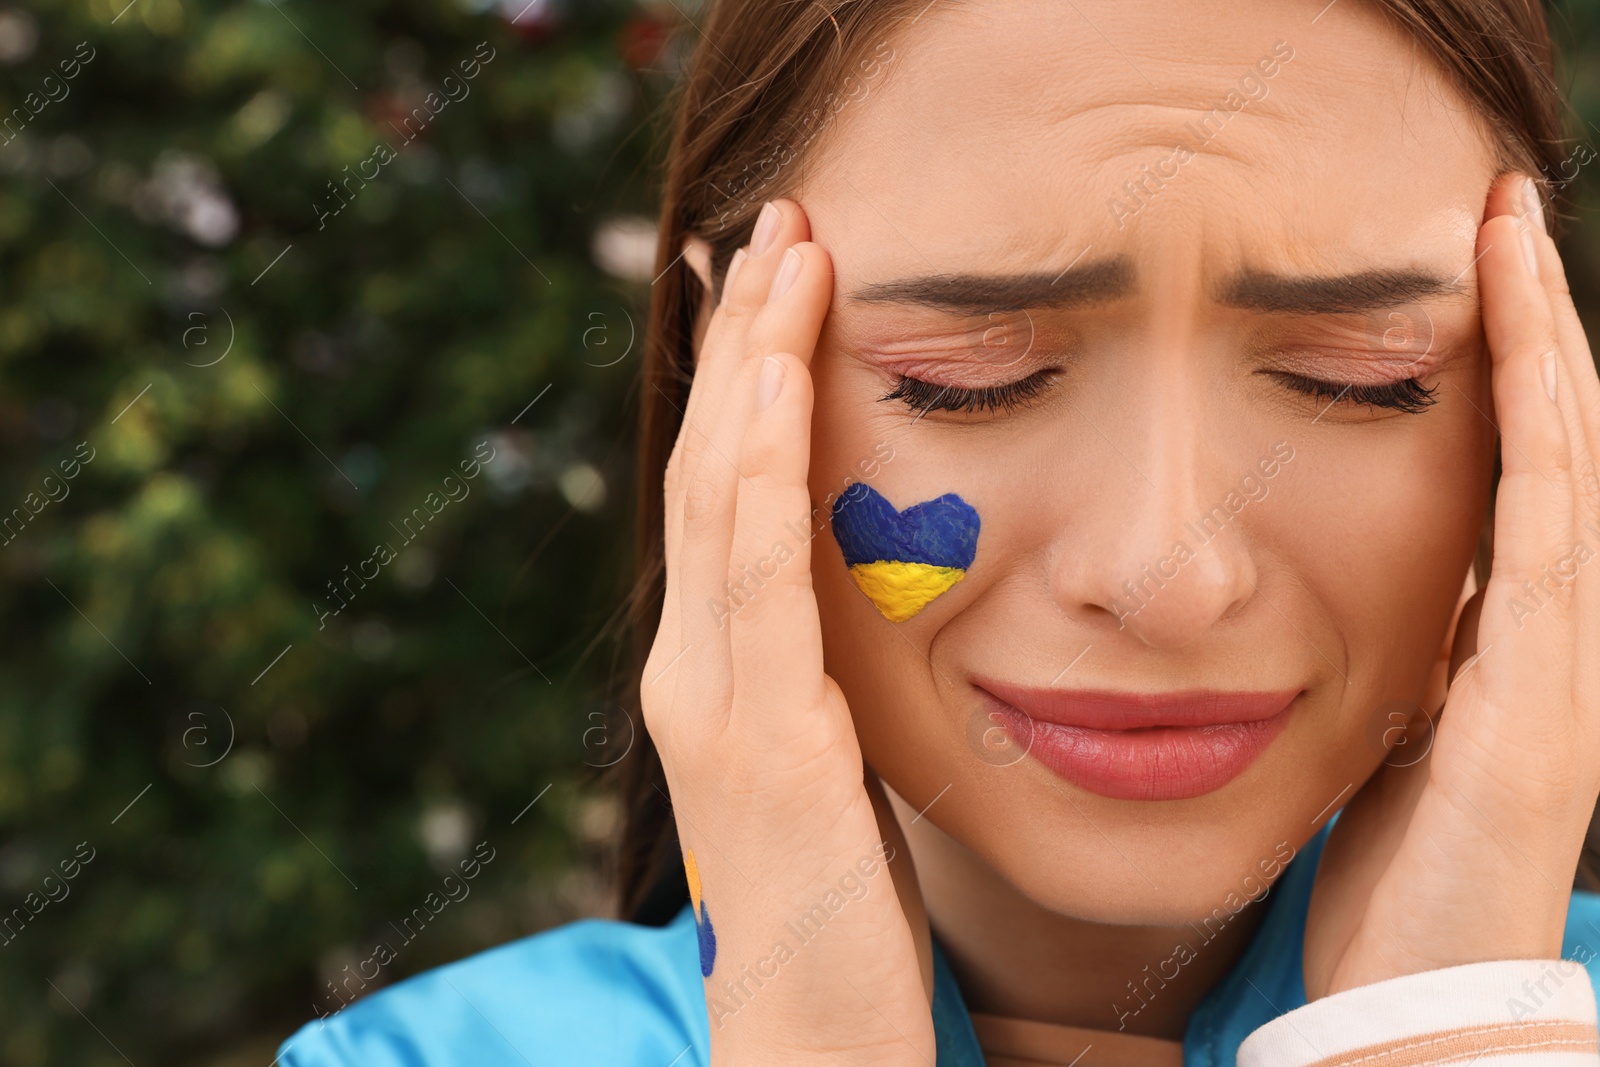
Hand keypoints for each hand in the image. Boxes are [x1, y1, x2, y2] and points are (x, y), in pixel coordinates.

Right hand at [640, 198, 934, 1064]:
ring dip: (751, 366)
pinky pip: (760, 574)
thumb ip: (827, 683)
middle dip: (743, 340)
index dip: (740, 384)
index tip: (775, 285)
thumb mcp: (834, 771)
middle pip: (709, 469)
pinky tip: (777, 383)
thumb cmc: (842, 918)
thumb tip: (866, 613)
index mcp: (719, 672)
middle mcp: (696, 668)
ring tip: (785, 252)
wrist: (813, 1042)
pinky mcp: (765, 736)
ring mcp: (717, 698)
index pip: (721, 496)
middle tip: (775, 224)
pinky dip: (761, 468)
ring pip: (721, 496)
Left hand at [1304, 171, 1599, 999]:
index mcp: (1514, 638)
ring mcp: (1565, 658)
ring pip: (1564, 461)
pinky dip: (1541, 427)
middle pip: (1555, 440)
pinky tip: (1527, 337)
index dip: (1503, 362)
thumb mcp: (1390, 738)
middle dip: (1530, 318)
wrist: (1411, 996)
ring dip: (1544, 340)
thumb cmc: (1387, 877)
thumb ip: (1403, 661)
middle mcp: (1559, 633)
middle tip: (1500, 204)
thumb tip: (1367, 591)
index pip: (1515, 467)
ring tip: (1510, 230)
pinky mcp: (1541, 694)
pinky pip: (1546, 530)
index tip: (1464, 261)